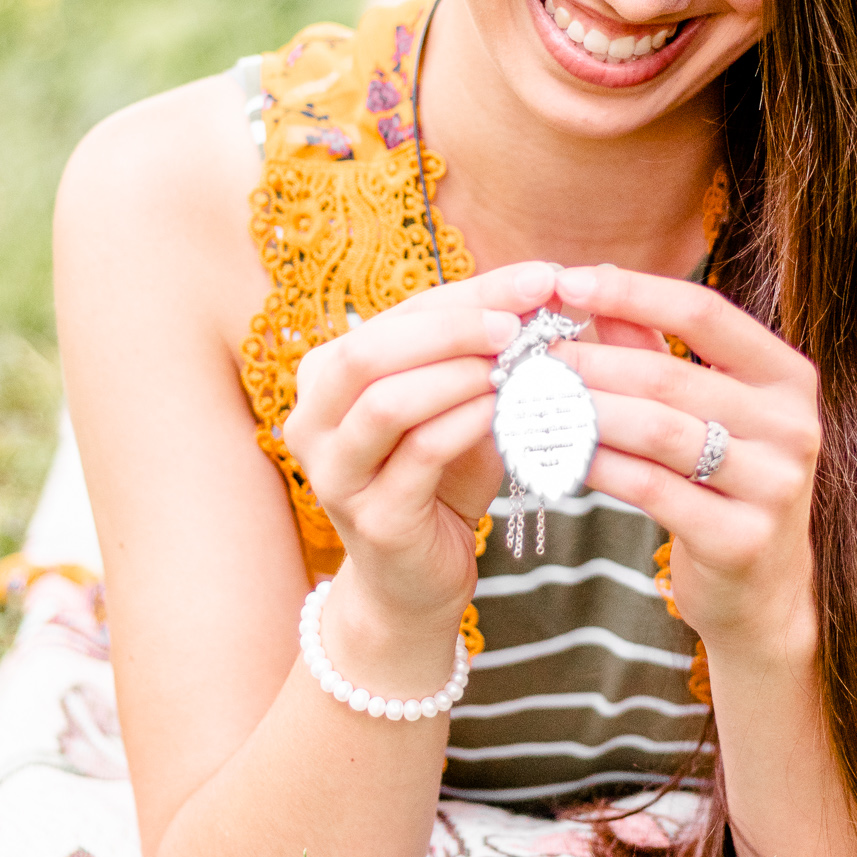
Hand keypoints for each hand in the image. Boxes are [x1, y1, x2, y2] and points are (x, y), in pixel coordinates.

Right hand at [284, 261, 557, 634]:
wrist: (416, 580)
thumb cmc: (440, 479)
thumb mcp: (456, 403)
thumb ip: (479, 351)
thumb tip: (545, 290)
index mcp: (326, 377)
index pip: (400, 315)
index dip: (472, 291)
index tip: (542, 276)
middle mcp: (312, 421)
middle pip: (371, 349)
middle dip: (454, 326)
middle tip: (521, 320)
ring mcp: (334, 474)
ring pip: (387, 402)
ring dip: (459, 375)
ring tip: (517, 365)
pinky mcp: (372, 519)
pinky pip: (419, 455)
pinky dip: (468, 423)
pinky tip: (507, 410)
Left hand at [553, 265, 820, 665]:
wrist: (762, 592)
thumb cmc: (722, 482)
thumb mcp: (701, 409)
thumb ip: (651, 346)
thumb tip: (588, 281)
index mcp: (787, 378)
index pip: (705, 312)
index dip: (633, 292)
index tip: (568, 281)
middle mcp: (793, 426)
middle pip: (670, 376)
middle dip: (589, 362)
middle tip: (526, 357)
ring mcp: (774, 486)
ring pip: (656, 432)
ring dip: (583, 413)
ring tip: (529, 403)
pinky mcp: (740, 539)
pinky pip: (650, 489)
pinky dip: (595, 466)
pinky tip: (555, 455)